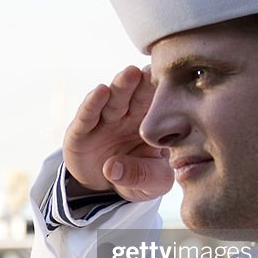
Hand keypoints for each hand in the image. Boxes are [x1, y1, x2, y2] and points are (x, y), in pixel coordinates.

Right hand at [63, 65, 173, 202]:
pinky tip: (100, 91)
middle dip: (144, 82)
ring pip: (113, 100)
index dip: (165, 93)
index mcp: (152, 124)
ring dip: (121, 85)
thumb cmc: (140, 178)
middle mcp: (128, 116)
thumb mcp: (152, 185)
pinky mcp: (81, 131)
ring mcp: (103, 122)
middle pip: (137, 96)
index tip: (176, 80)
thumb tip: (112, 168)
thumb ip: (143, 177)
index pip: (160, 105)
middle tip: (153, 69)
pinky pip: (87, 115)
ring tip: (130, 73)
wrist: (105, 188)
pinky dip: (92, 103)